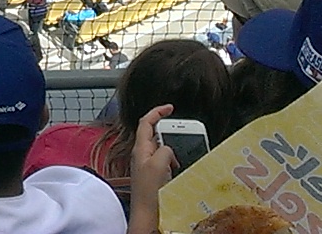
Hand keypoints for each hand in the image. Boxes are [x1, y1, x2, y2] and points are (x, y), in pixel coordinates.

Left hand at [126, 103, 177, 233]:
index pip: (145, 122)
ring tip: (180, 156)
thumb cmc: (149, 191)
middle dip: (168, 132)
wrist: (146, 214)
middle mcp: (142, 155)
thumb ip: (164, 150)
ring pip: (160, 148)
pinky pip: (164, 162)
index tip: (169, 107)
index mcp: (140, 148)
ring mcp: (147, 165)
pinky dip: (172, 161)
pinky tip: (178, 169)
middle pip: (154, 134)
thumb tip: (168, 148)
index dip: (157, 112)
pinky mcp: (153, 175)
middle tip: (181, 135)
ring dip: (172, 149)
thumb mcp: (159, 165)